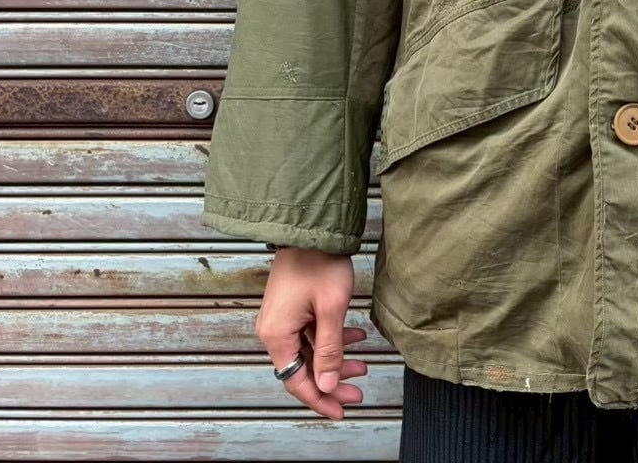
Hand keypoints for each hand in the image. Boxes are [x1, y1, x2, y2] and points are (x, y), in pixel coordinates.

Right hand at [255, 247, 367, 419]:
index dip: (320, 399)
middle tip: (358, 389)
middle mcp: (274, 330)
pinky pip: (310, 333)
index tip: (341, 409)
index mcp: (277, 335)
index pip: (297, 381)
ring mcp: (282, 318)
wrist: (311, 227)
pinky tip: (354, 338)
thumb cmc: (320, 263)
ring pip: (310, 351)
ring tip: (363, 364)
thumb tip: (326, 385)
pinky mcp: (291, 307)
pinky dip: (331, 339)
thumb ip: (329, 350)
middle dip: (332, 380)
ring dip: (335, 359)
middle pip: (303, 368)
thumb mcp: (331, 309)